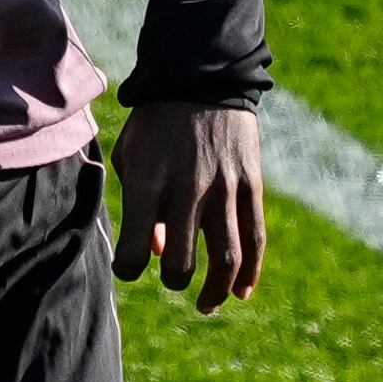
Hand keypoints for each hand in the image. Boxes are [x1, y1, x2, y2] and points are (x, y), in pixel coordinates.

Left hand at [112, 100, 265, 311]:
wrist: (202, 76)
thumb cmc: (156, 122)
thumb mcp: (132, 157)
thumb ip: (139, 207)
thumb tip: (158, 251)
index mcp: (147, 184)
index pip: (133, 253)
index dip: (128, 269)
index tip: (130, 267)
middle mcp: (185, 191)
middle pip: (180, 264)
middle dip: (174, 280)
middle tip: (174, 278)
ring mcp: (222, 188)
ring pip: (224, 258)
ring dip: (216, 291)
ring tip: (208, 304)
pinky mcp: (250, 184)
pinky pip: (254, 237)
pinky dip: (250, 271)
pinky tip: (242, 291)